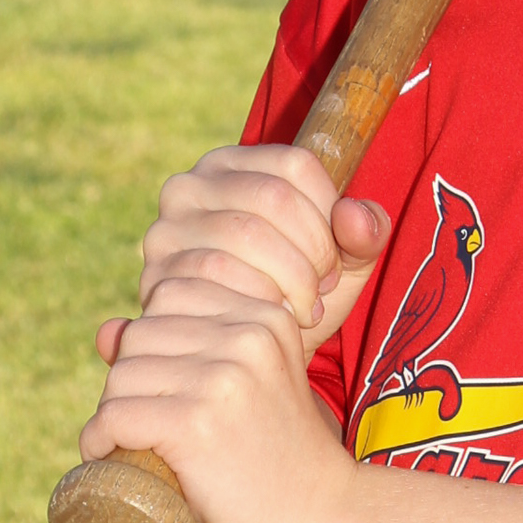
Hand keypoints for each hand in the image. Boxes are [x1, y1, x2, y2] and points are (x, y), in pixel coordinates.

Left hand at [80, 269, 353, 522]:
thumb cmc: (276, 462)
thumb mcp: (246, 389)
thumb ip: (190, 350)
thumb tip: (106, 330)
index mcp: (266, 317)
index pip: (170, 293)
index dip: (152, 340)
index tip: (162, 386)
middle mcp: (248, 336)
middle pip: (140, 334)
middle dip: (128, 380)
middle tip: (143, 426)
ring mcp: (223, 379)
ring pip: (122, 375)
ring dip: (113, 411)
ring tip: (131, 444)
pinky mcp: (196, 423)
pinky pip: (116, 416)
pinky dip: (99, 440)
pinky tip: (107, 456)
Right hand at [93, 145, 388, 369]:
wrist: (249, 358)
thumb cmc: (297, 295)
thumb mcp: (342, 262)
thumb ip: (365, 234)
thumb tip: (356, 217)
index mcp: (234, 165)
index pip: (295, 165)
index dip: (328, 214)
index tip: (335, 256)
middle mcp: (189, 186)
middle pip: (273, 197)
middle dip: (313, 251)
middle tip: (322, 290)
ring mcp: (166, 230)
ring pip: (247, 234)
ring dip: (291, 280)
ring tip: (304, 308)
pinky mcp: (157, 275)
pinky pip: (218, 276)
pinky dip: (258, 302)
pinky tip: (271, 321)